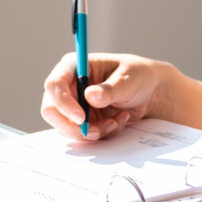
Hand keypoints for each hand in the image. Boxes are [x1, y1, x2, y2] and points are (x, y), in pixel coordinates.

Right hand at [38, 53, 168, 141]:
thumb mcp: (128, 78)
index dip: (63, 102)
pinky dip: (101, 134)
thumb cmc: (138, 76)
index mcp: (74, 66)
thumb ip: (110, 89)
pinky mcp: (83, 121)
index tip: (81, 118)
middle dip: (72, 126)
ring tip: (116, 121)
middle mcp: (69, 86)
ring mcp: (74, 105)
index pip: (54, 84)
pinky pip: (83, 135)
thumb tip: (90, 96)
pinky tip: (118, 121)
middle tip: (95, 133)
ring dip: (92, 131)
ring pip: (67, 127)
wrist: (150, 93)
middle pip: (52, 110)